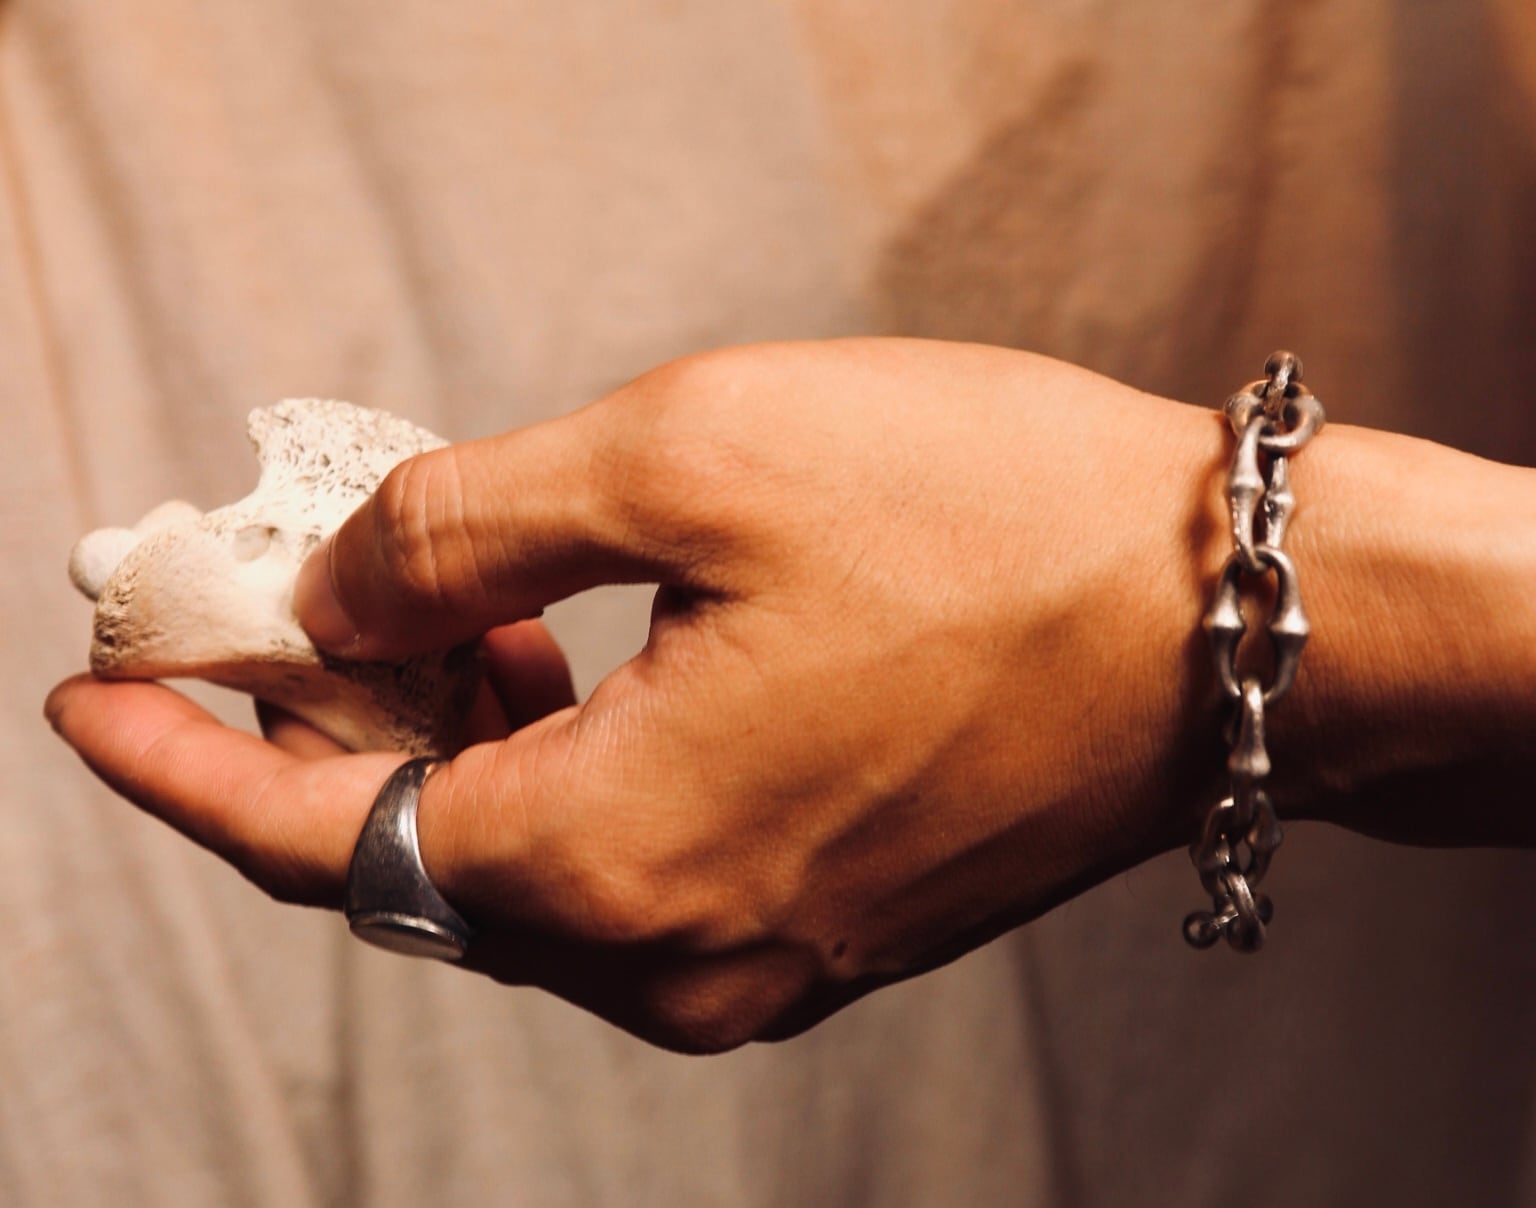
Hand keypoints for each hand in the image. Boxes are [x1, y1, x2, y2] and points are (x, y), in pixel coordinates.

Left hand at [47, 338, 1535, 1050]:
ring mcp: (763, 954)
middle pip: (418, 860)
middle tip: (271, 615)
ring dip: (448, 751)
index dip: (190, 765)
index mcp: (622, 856)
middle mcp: (681, 952)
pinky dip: (557, 780)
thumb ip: (462, 528)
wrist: (1237, 621)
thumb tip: (342, 585)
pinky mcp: (829, 922)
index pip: (324, 838)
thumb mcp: (689, 450)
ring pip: (526, 868)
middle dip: (319, 738)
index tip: (98, 702)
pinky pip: (629, 872)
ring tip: (435, 619)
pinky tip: (563, 677)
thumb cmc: (994, 524)